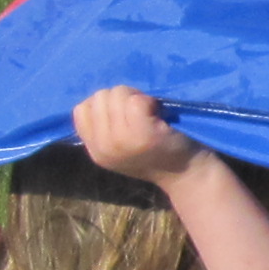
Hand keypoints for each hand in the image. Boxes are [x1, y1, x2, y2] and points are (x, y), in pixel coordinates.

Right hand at [73, 86, 209, 185]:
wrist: (187, 175)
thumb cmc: (158, 155)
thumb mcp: (121, 148)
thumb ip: (104, 128)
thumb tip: (96, 99)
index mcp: (95, 151)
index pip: (81, 110)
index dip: (104, 105)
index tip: (123, 115)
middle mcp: (103, 147)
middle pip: (99, 97)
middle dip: (121, 98)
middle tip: (141, 114)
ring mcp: (121, 140)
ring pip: (116, 94)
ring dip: (135, 97)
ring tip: (150, 114)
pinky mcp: (142, 133)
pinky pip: (135, 101)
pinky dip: (148, 101)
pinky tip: (158, 114)